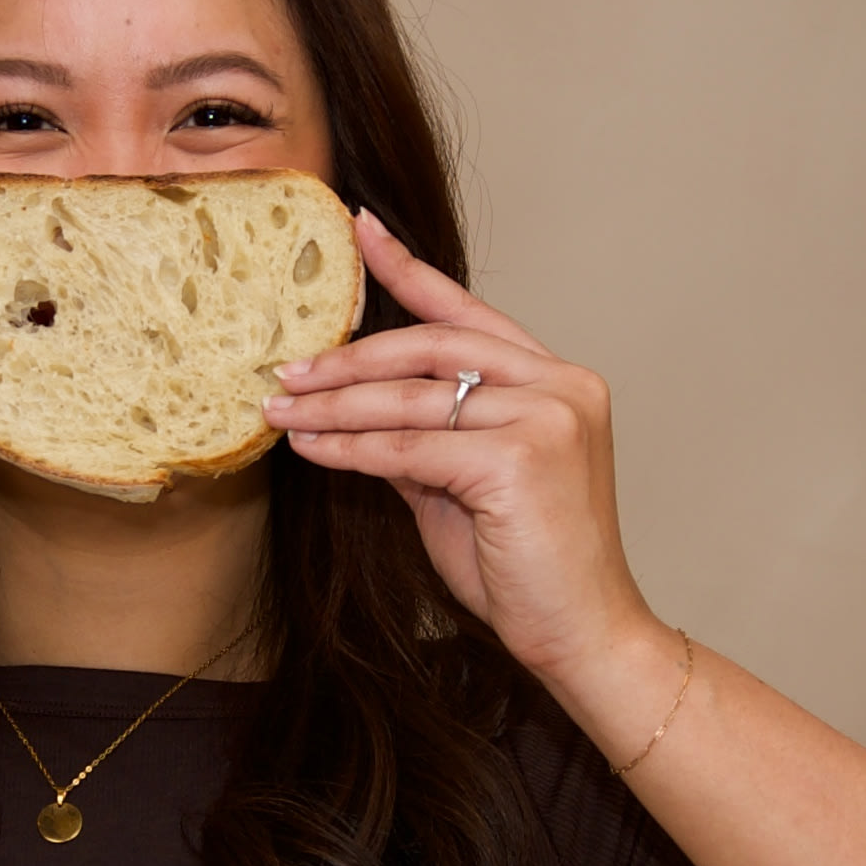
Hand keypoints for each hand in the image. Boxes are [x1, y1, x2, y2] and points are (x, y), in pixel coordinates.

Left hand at [267, 211, 670, 711]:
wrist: (584, 636)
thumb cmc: (530, 569)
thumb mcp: (461, 488)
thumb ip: (421, 439)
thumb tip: (352, 410)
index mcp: (557, 381)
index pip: (470, 313)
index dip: (410, 269)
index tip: (360, 229)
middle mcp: (560, 386)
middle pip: (432, 347)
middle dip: (350, 357)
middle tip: (287, 369)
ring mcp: (547, 418)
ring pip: (413, 399)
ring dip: (335, 406)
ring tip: (281, 409)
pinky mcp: (520, 460)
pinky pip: (410, 447)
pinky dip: (352, 449)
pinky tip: (312, 448)